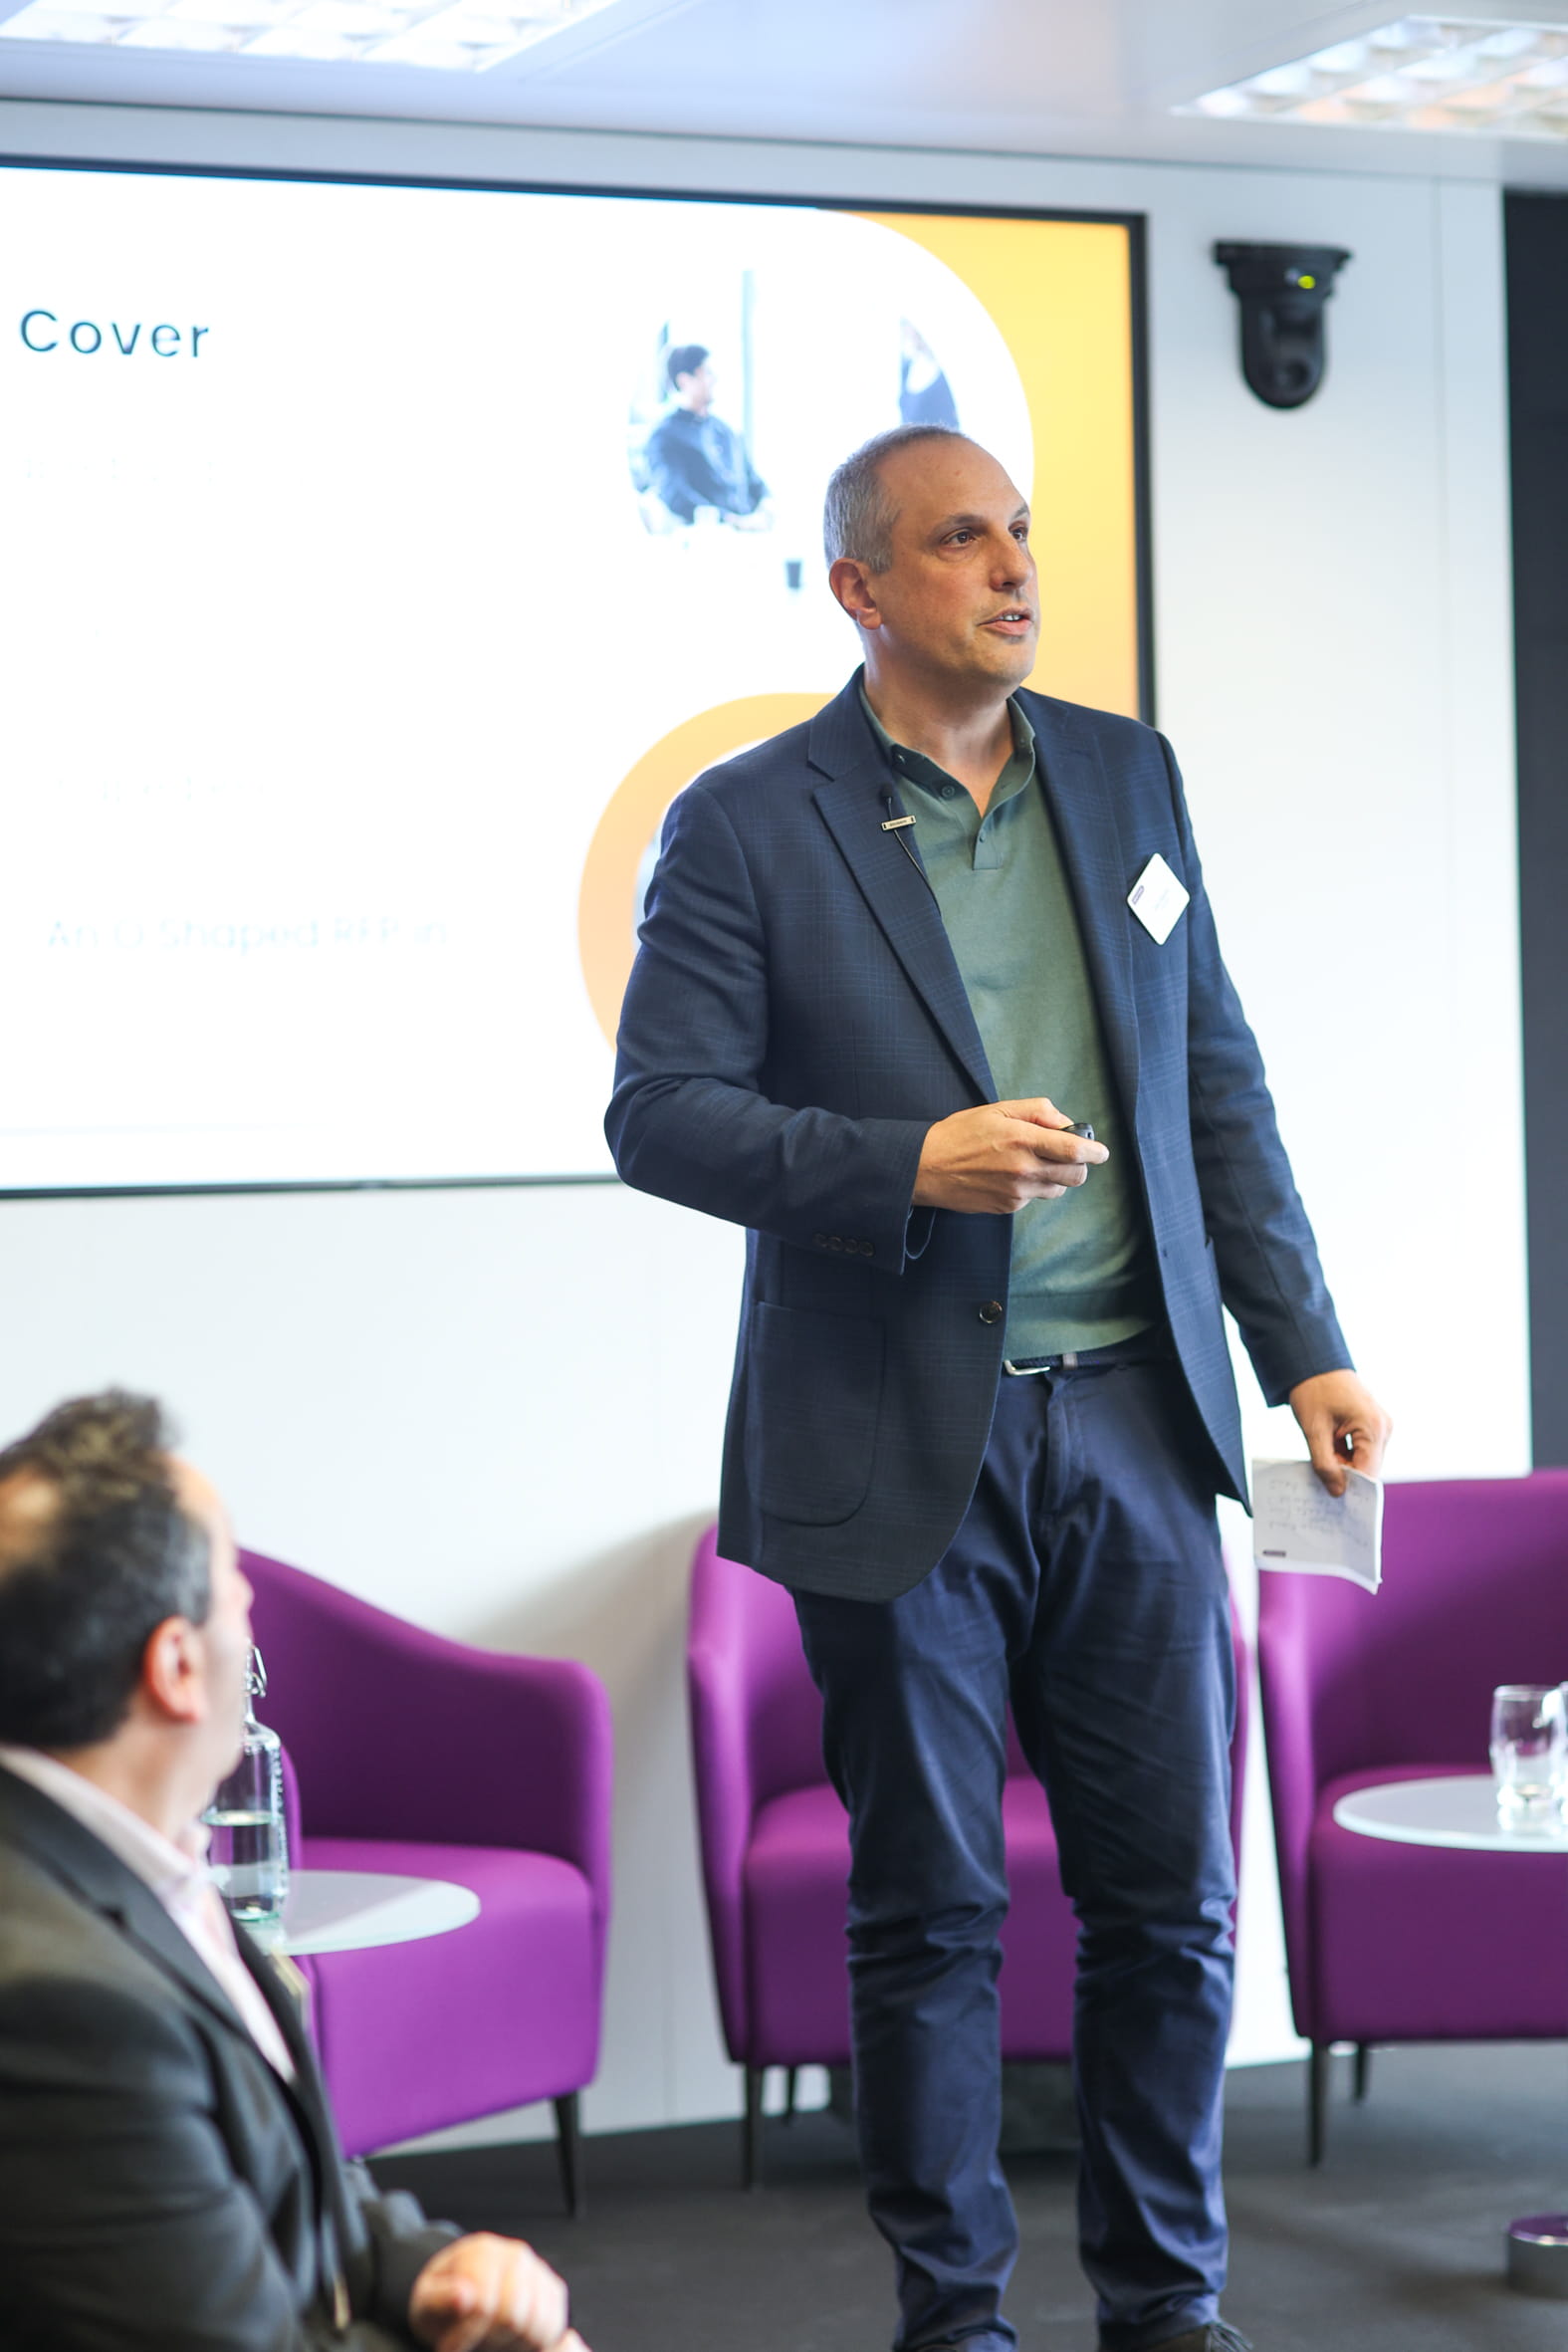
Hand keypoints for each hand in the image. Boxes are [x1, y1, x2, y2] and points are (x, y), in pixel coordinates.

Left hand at [410, 2233, 586, 2351]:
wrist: (464, 2289)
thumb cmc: (444, 2298)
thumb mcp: (425, 2300)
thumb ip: (439, 2298)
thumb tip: (463, 2296)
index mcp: (482, 2251)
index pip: (484, 2306)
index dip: (465, 2336)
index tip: (449, 2345)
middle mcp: (516, 2255)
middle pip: (514, 2318)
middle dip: (489, 2340)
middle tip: (472, 2342)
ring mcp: (539, 2271)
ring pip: (537, 2325)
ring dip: (510, 2344)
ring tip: (489, 2339)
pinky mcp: (554, 2290)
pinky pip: (553, 2328)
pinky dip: (533, 2343)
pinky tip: (509, 2339)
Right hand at [912, 1098, 1107, 1213]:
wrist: (925, 1167)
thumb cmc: (959, 1134)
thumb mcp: (997, 1110)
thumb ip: (1037, 1111)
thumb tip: (1065, 1124)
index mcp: (1022, 1139)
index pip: (1074, 1150)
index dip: (1095, 1151)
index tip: (1101, 1151)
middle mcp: (1023, 1169)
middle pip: (1075, 1176)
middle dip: (1080, 1165)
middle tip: (1069, 1155)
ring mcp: (1016, 1191)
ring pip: (1057, 1189)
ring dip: (1056, 1177)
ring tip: (1032, 1162)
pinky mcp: (1007, 1206)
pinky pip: (1033, 1197)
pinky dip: (1031, 1186)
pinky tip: (1009, 1174)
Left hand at [1288, 1370, 1392, 1497]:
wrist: (1314, 1362)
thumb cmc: (1313, 1392)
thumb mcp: (1313, 1430)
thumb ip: (1325, 1463)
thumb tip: (1337, 1492)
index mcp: (1373, 1427)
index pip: (1368, 1472)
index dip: (1351, 1488)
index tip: (1331, 1500)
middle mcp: (1383, 1427)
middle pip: (1367, 1467)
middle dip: (1345, 1475)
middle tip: (1319, 1478)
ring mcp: (1380, 1425)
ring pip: (1364, 1459)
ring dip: (1343, 1463)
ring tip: (1320, 1455)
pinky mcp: (1373, 1425)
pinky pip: (1362, 1448)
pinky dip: (1345, 1453)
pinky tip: (1327, 1448)